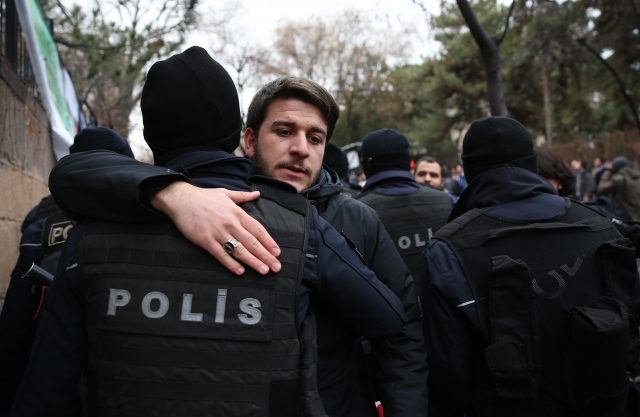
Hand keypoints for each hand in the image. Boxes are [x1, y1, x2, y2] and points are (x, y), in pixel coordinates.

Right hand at [152, 182, 280, 275]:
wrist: (181, 199)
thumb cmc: (204, 196)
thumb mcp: (226, 193)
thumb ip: (243, 196)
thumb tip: (257, 194)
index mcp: (237, 212)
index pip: (257, 229)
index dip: (269, 242)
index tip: (277, 252)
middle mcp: (230, 223)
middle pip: (252, 242)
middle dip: (265, 256)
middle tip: (276, 267)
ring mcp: (218, 232)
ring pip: (239, 250)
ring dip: (253, 261)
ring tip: (263, 270)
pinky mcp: (205, 241)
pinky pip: (221, 255)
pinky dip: (231, 263)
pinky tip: (240, 271)